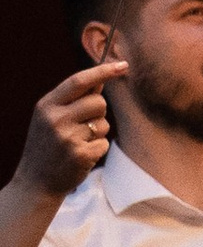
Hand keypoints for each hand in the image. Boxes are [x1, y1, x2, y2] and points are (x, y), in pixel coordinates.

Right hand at [15, 61, 123, 196]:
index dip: (102, 72)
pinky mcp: (80, 155)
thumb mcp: (49, 118)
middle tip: (83, 125)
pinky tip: (81, 156)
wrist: (36, 182)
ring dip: (97, 133)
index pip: (78, 81)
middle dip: (98, 112)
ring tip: (78, 143)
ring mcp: (68, 138)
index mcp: (47, 105)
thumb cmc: (47, 145)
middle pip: (98, 102)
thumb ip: (71, 100)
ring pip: (104, 124)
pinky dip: (97, 149)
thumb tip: (100, 79)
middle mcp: (55, 119)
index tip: (122, 65)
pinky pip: (104, 143)